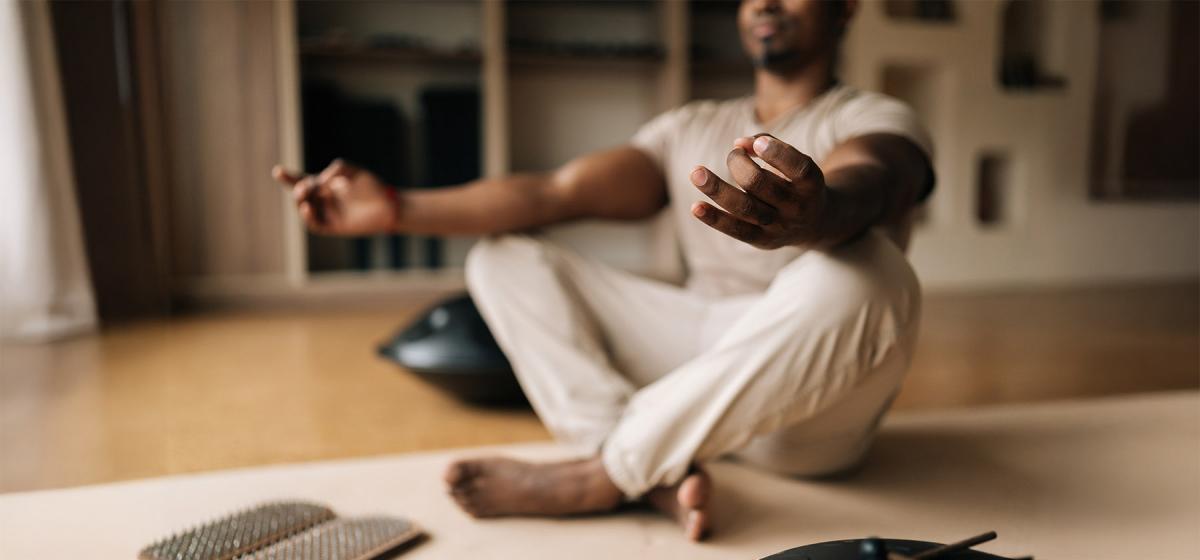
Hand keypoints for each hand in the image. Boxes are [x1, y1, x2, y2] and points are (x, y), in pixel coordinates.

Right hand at [271, 159, 399, 235]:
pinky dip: (309, 217)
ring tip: (304, 196)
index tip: (277, 171)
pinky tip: (307, 207)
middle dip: (299, 189)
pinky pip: (315, 224)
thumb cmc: (372, 187)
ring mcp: (327, 214)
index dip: (289, 177)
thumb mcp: (354, 171)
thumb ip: (337, 170)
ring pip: (305, 209)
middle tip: (302, 187)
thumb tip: (321, 181)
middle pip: (301, 195)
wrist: (388, 206)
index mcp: (325, 185)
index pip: (303, 181)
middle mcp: (322, 200)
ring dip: (301, 202)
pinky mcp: (333, 227)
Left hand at [689, 134, 831, 249]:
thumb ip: (769, 145)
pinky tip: (695, 207)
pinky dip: (714, 218)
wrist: (817, 223)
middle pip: (761, 184)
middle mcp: (797, 207)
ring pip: (745, 207)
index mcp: (811, 183)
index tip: (758, 142)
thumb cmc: (797, 181)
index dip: (777, 153)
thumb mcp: (795, 161)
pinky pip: (736, 229)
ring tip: (696, 172)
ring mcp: (780, 226)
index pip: (798, 167)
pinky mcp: (764, 241)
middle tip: (733, 153)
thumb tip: (738, 143)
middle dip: (738, 164)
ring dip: (717, 189)